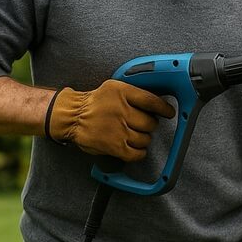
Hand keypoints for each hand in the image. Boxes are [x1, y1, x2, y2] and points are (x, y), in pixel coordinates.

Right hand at [47, 79, 175, 161]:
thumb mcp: (114, 88)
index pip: (152, 101)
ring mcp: (117, 129)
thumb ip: (134, 94)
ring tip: (135, 135)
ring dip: (143, 139)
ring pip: (145, 139)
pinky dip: (139, 152)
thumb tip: (157, 103)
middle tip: (143, 124)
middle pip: (150, 123)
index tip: (169, 113)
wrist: (72, 116)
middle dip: (150, 125)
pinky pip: (136, 153)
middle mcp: (121, 111)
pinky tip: (136, 148)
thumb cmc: (96, 103)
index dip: (164, 109)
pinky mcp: (113, 146)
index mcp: (122, 93)